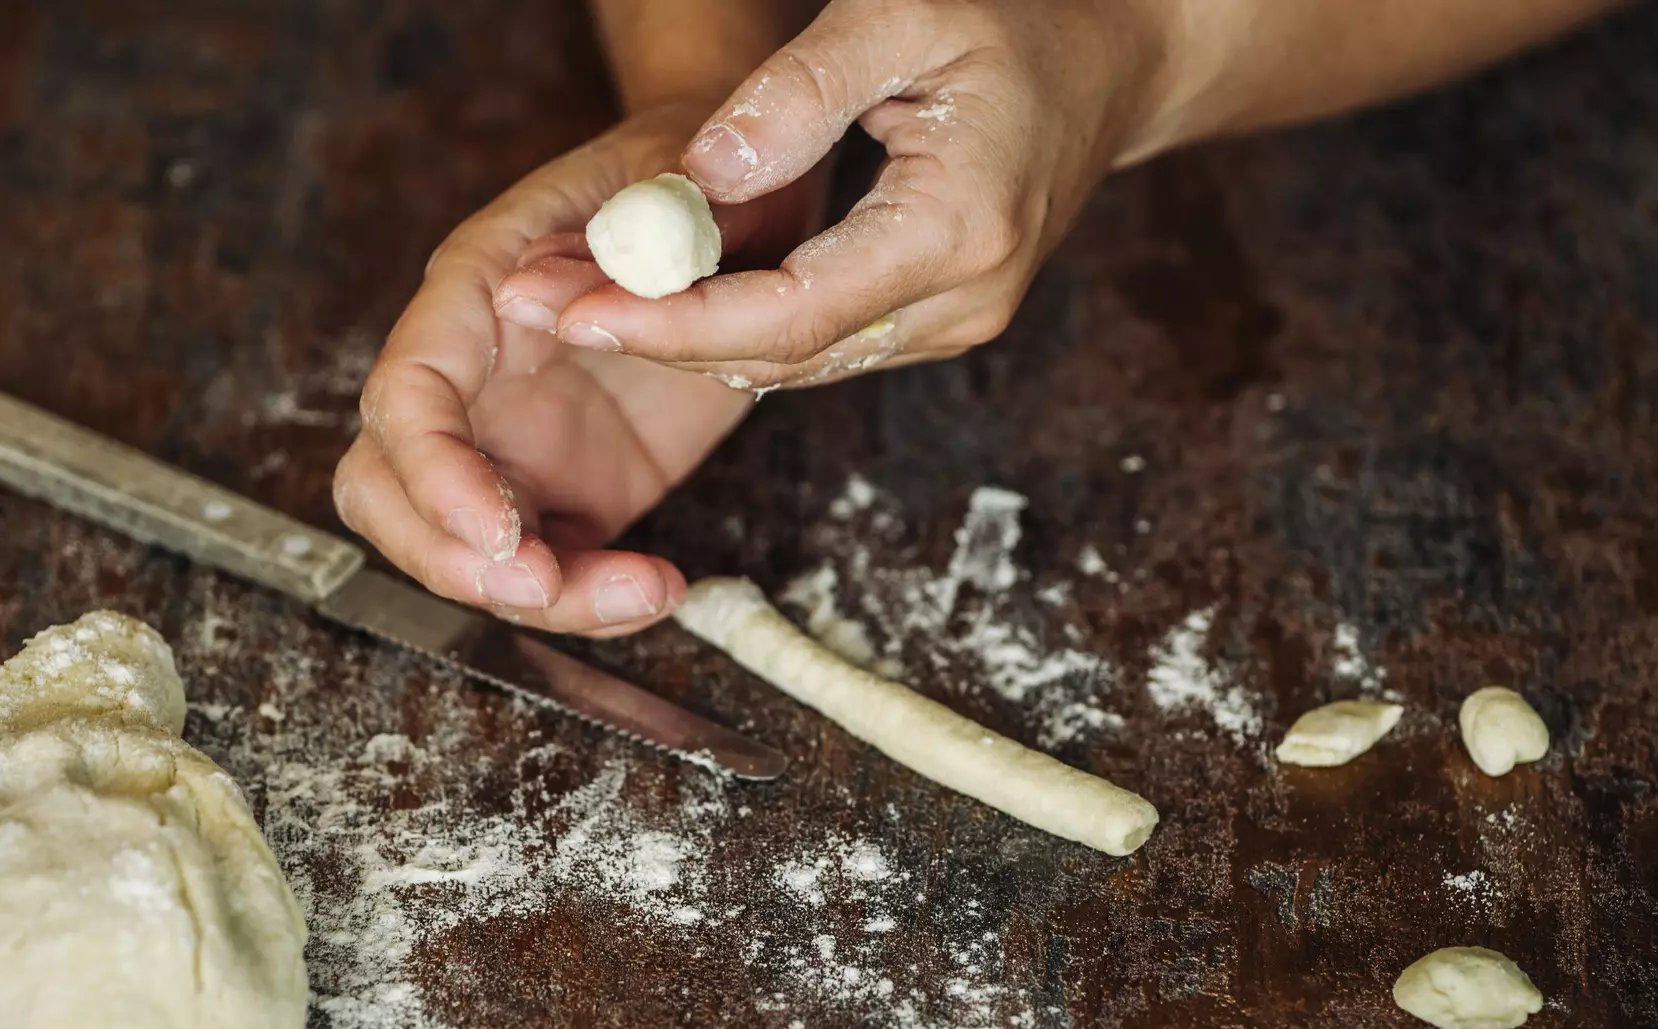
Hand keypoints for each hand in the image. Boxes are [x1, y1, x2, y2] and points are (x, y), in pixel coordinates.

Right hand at [333, 103, 822, 635]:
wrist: (741, 213)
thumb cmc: (693, 182)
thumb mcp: (670, 188)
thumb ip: (613, 241)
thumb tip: (536, 295)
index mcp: (475, 296)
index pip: (406, 395)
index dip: (434, 472)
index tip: (499, 529)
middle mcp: (475, 380)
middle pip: (392, 492)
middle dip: (452, 558)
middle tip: (546, 587)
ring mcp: (516, 445)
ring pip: (468, 551)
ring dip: (539, 600)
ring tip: (645, 591)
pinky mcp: (573, 492)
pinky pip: (553, 571)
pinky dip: (594, 603)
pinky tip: (662, 588)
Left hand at [495, 0, 1175, 390]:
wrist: (1112, 58)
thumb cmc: (1014, 19)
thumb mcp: (901, 14)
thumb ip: (796, 95)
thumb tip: (694, 181)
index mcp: (957, 229)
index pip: (791, 312)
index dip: (675, 321)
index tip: (579, 310)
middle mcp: (962, 302)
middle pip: (784, 357)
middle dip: (657, 340)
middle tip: (545, 310)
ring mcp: (955, 322)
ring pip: (797, 364)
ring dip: (687, 342)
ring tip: (579, 306)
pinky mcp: (938, 320)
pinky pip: (821, 346)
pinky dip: (737, 330)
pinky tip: (661, 303)